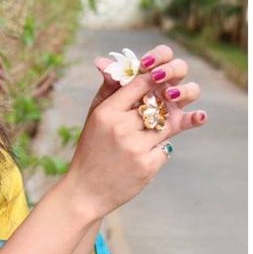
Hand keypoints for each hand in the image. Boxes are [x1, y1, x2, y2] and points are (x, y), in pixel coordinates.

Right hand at [66, 43, 206, 217]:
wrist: (85, 191)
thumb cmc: (91, 150)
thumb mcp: (94, 118)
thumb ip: (108, 90)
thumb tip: (106, 62)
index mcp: (106, 112)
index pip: (140, 83)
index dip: (155, 77)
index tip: (162, 77)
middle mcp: (121, 127)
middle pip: (158, 103)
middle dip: (165, 101)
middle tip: (167, 100)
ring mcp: (136, 147)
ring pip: (167, 125)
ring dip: (165, 126)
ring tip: (150, 131)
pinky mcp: (147, 166)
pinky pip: (166, 147)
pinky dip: (159, 149)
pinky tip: (143, 157)